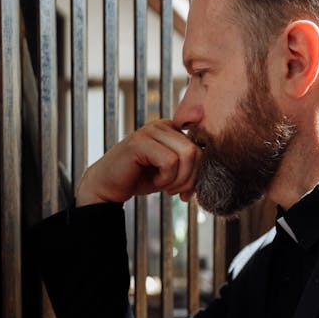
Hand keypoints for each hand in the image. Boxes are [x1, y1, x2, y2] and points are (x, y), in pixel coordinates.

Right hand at [76, 119, 201, 205]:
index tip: (187, 192)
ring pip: (186, 155)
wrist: (107, 187)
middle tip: (177, 192)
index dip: (198, 173)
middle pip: (196, 151)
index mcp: (172, 129)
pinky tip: (156, 183)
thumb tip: (211, 174)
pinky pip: (170, 161)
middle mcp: (162, 125)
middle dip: (190, 179)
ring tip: (165, 187)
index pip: (201, 147)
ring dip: (179, 180)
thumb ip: (189, 169)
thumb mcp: (170, 173)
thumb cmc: (139, 179)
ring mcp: (150, 131)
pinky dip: (166, 179)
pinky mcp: (140, 142)